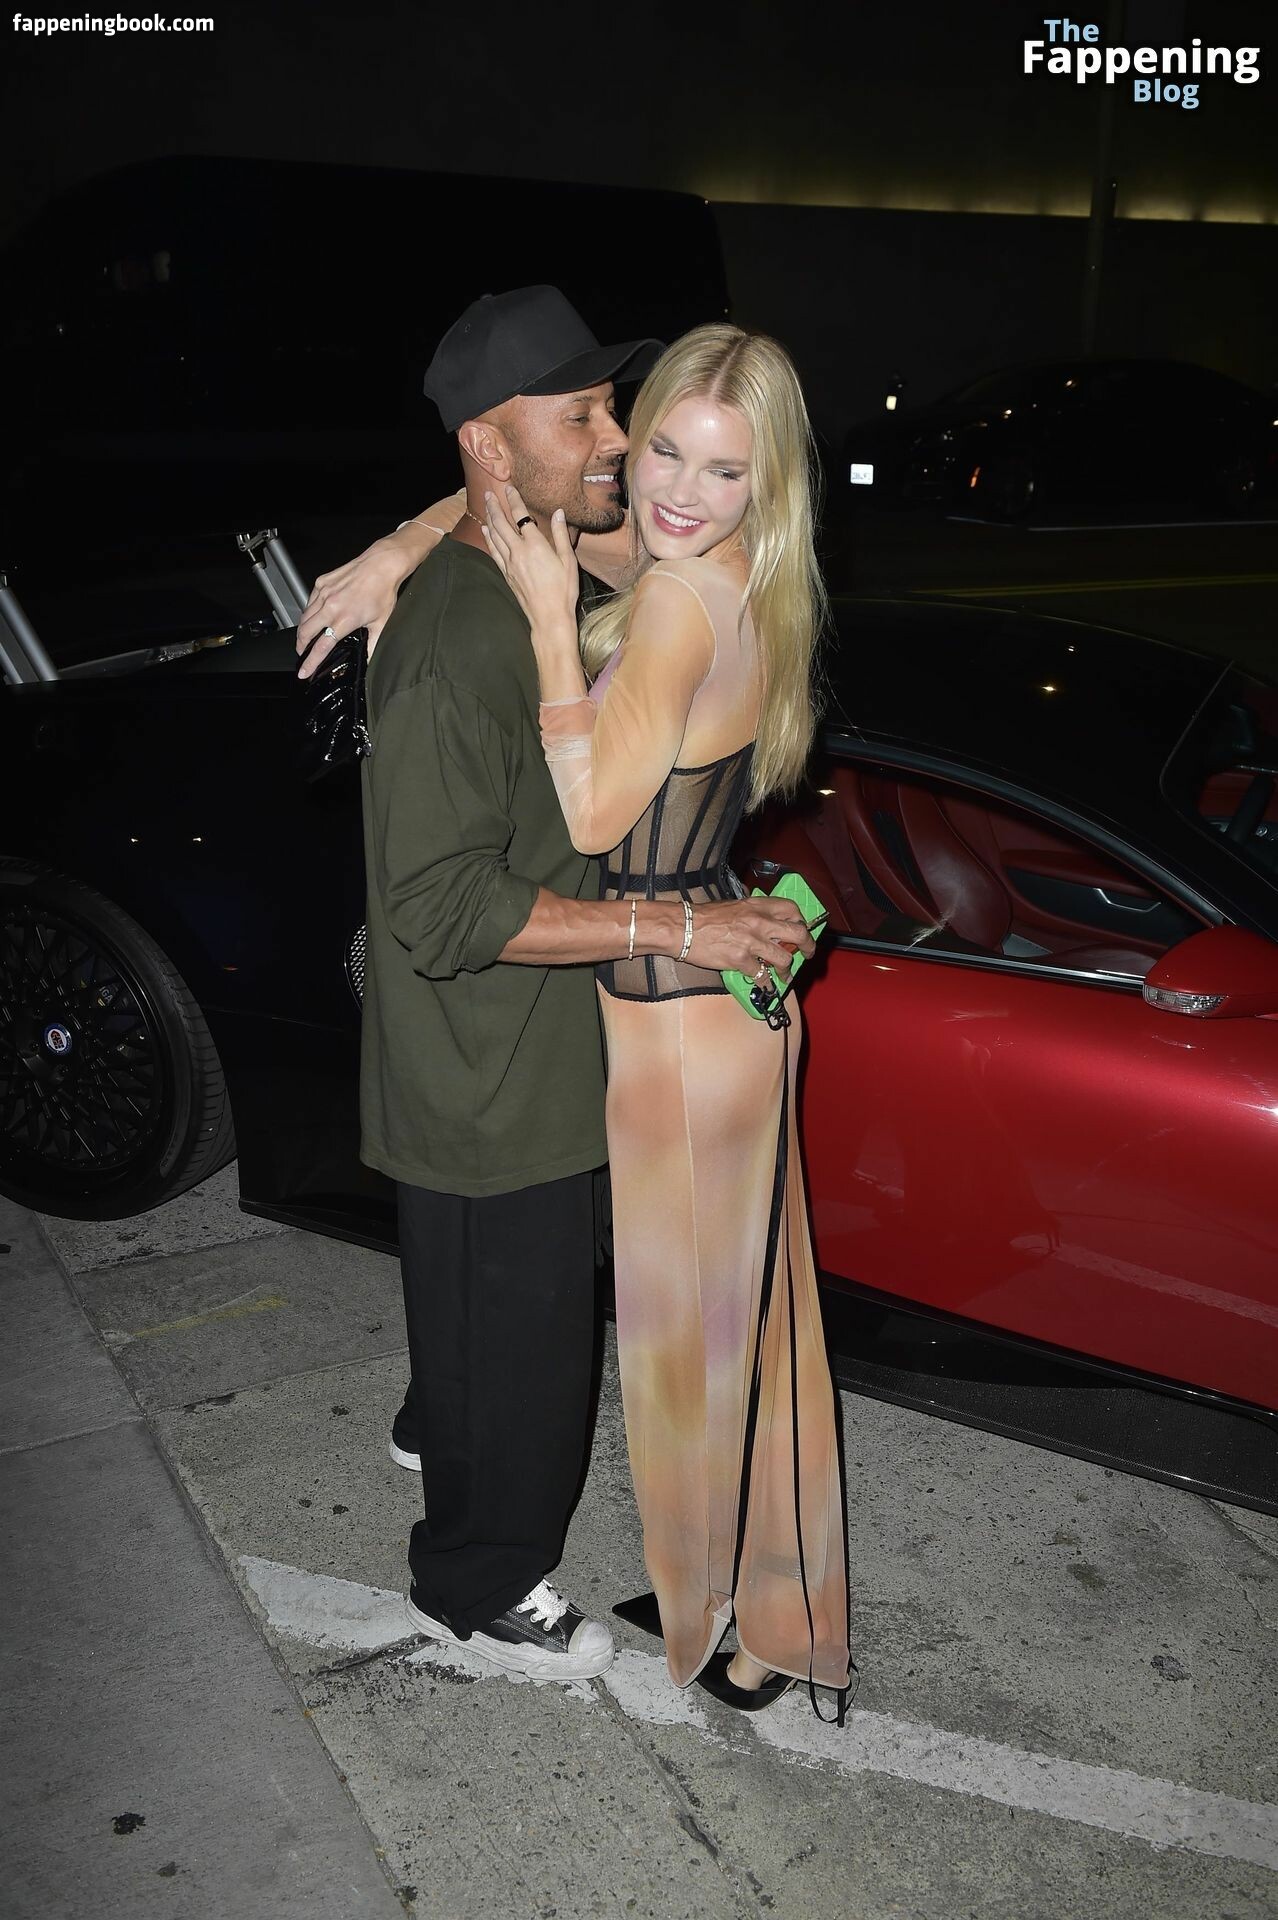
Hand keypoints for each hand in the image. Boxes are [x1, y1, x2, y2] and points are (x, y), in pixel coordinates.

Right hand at [296, 532, 419, 676]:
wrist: (381, 565)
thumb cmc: (383, 591)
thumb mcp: (381, 624)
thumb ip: (372, 645)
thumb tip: (368, 661)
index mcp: (344, 620)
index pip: (321, 647)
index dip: (310, 662)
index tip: (303, 672)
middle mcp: (330, 607)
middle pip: (305, 633)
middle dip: (301, 646)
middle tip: (302, 654)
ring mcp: (324, 593)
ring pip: (304, 617)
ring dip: (302, 630)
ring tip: (305, 638)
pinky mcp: (321, 583)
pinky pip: (308, 601)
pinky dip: (308, 612)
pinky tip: (313, 616)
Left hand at [482, 484, 579, 635]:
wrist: (549, 616)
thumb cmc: (563, 589)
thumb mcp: (568, 560)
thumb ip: (560, 535)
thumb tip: (559, 513)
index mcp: (535, 545)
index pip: (521, 516)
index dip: (514, 499)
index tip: (509, 487)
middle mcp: (518, 551)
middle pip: (501, 523)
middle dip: (494, 506)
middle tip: (489, 493)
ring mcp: (509, 563)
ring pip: (495, 535)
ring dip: (489, 518)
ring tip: (486, 506)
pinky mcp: (506, 573)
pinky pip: (493, 551)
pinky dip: (488, 538)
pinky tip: (485, 530)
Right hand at [681, 898, 816, 975]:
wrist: (683, 928)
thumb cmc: (704, 917)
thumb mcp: (735, 906)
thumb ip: (754, 913)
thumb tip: (768, 924)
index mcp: (757, 906)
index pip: (791, 909)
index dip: (801, 921)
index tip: (802, 929)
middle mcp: (759, 922)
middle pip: (797, 933)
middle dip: (807, 946)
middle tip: (807, 953)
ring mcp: (751, 942)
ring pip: (784, 958)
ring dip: (788, 970)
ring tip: (786, 975)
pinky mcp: (740, 960)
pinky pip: (762, 975)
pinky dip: (766, 983)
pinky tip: (765, 985)